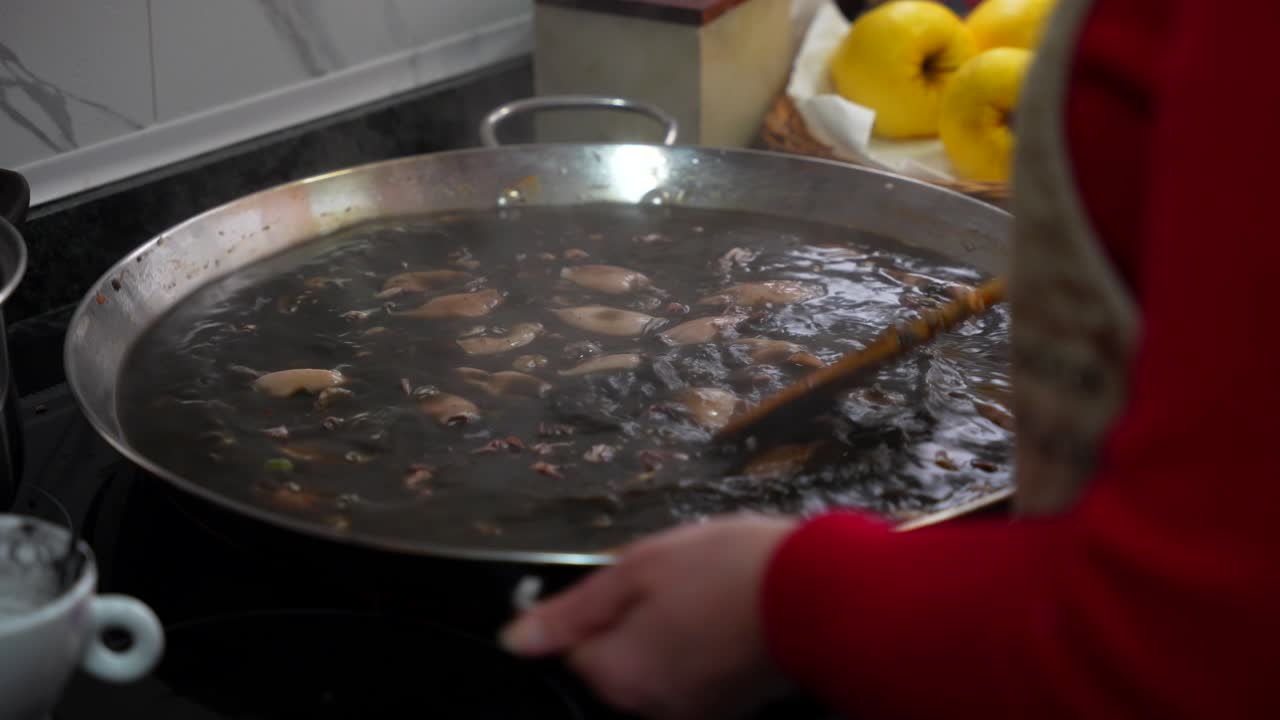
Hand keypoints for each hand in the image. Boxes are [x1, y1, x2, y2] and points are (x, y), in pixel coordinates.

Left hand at [499, 514, 798, 718]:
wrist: (822, 594)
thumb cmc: (725, 569)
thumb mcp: (639, 569)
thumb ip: (573, 611)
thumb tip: (516, 641)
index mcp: (619, 676)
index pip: (573, 648)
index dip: (594, 607)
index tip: (630, 579)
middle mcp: (652, 710)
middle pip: (614, 663)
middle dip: (632, 621)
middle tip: (672, 579)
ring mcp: (696, 712)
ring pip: (655, 668)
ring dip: (666, 632)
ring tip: (705, 591)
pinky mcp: (732, 707)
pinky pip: (693, 675)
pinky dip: (699, 646)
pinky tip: (725, 613)